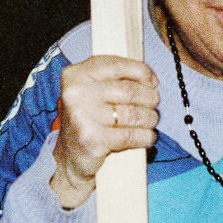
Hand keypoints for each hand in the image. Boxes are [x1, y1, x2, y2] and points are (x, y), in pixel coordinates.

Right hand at [50, 55, 159, 208]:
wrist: (69, 157)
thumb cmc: (89, 119)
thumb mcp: (94, 91)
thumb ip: (115, 79)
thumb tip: (150, 79)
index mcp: (76, 75)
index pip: (117, 65)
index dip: (142, 72)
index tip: (153, 82)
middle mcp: (76, 93)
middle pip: (128, 91)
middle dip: (149, 98)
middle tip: (153, 105)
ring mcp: (82, 116)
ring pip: (132, 114)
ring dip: (149, 118)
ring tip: (151, 121)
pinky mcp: (92, 139)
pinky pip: (130, 135)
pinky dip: (145, 136)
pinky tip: (148, 137)